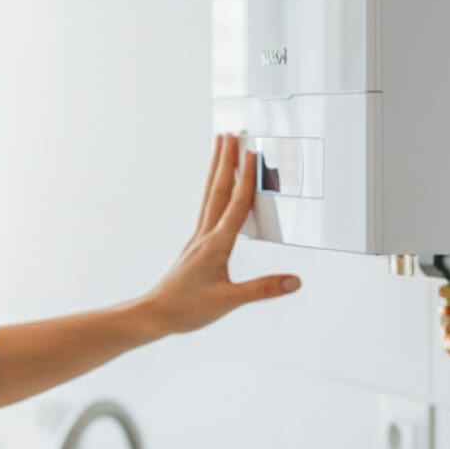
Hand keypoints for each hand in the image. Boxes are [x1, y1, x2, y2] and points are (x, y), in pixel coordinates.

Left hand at [138, 133, 300, 335]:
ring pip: (209, 197)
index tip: (252, 153)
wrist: (155, 314)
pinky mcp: (196, 247)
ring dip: (216, 171)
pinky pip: (207, 210)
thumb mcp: (229, 301)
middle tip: (229, 134)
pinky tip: (217, 192)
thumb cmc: (187, 308)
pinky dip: (214, 193)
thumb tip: (294, 281)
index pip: (235, 205)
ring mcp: (198, 239)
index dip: (246, 178)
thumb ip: (263, 289)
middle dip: (225, 161)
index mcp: (215, 244)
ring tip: (220, 149)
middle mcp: (205, 236)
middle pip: (217, 191)